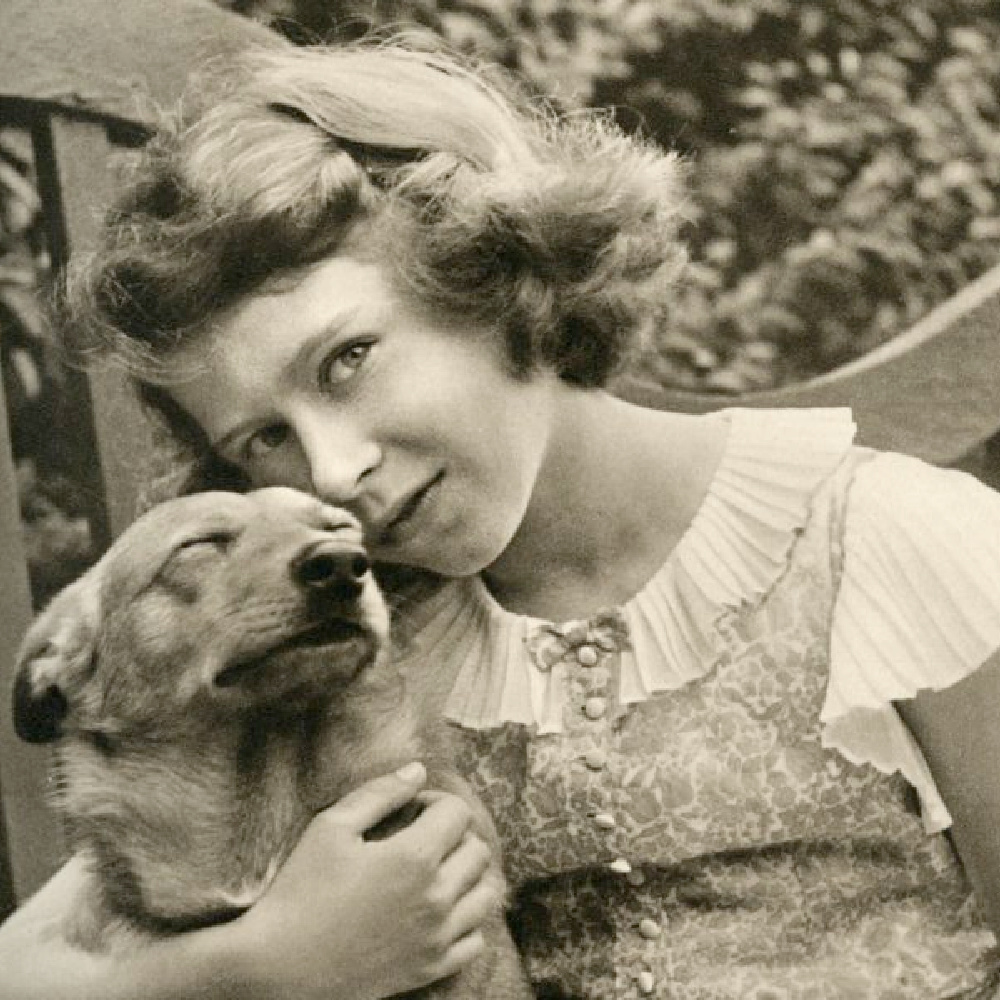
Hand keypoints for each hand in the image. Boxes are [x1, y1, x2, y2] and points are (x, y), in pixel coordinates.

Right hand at [229, 763, 499, 999]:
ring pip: (485, 894)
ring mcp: (438, 937)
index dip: (435, 801)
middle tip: (419, 837)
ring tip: (434, 872)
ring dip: (467, 875)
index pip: (457, 812)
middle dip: (454, 834)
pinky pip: (475, 939)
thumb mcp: (331, 827)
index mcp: (415, 857)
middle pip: (477, 850)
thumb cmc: (299, 892)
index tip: (410, 810)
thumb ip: (380, 793)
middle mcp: (437, 897)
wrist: (279, 969)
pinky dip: (466, 920)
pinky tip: (437, 911)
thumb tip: (418, 771)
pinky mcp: (431, 969)